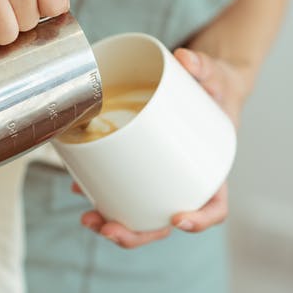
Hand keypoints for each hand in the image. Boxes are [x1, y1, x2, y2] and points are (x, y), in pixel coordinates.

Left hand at [79, 48, 250, 248]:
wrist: (200, 85)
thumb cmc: (213, 88)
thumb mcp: (215, 75)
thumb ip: (204, 67)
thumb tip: (185, 59)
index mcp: (212, 169)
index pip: (215, 206)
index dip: (199, 220)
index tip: (177, 220)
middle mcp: (185, 182)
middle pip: (164, 222)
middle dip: (136, 233)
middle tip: (108, 230)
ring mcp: (160, 178)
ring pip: (139, 213)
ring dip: (112, 223)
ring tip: (87, 219)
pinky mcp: (138, 166)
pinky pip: (120, 188)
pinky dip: (100, 191)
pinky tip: (78, 188)